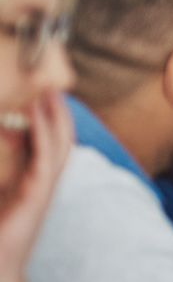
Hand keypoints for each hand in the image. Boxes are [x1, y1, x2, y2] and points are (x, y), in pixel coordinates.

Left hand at [0, 91, 72, 278]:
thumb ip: (2, 171)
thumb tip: (4, 139)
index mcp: (31, 184)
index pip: (45, 146)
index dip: (47, 121)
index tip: (43, 96)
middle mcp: (41, 185)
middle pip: (58, 141)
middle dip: (58, 114)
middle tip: (54, 86)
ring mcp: (42, 190)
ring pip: (58, 146)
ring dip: (56, 118)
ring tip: (52, 94)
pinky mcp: (37, 195)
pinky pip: (45, 159)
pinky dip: (44, 134)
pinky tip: (38, 116)